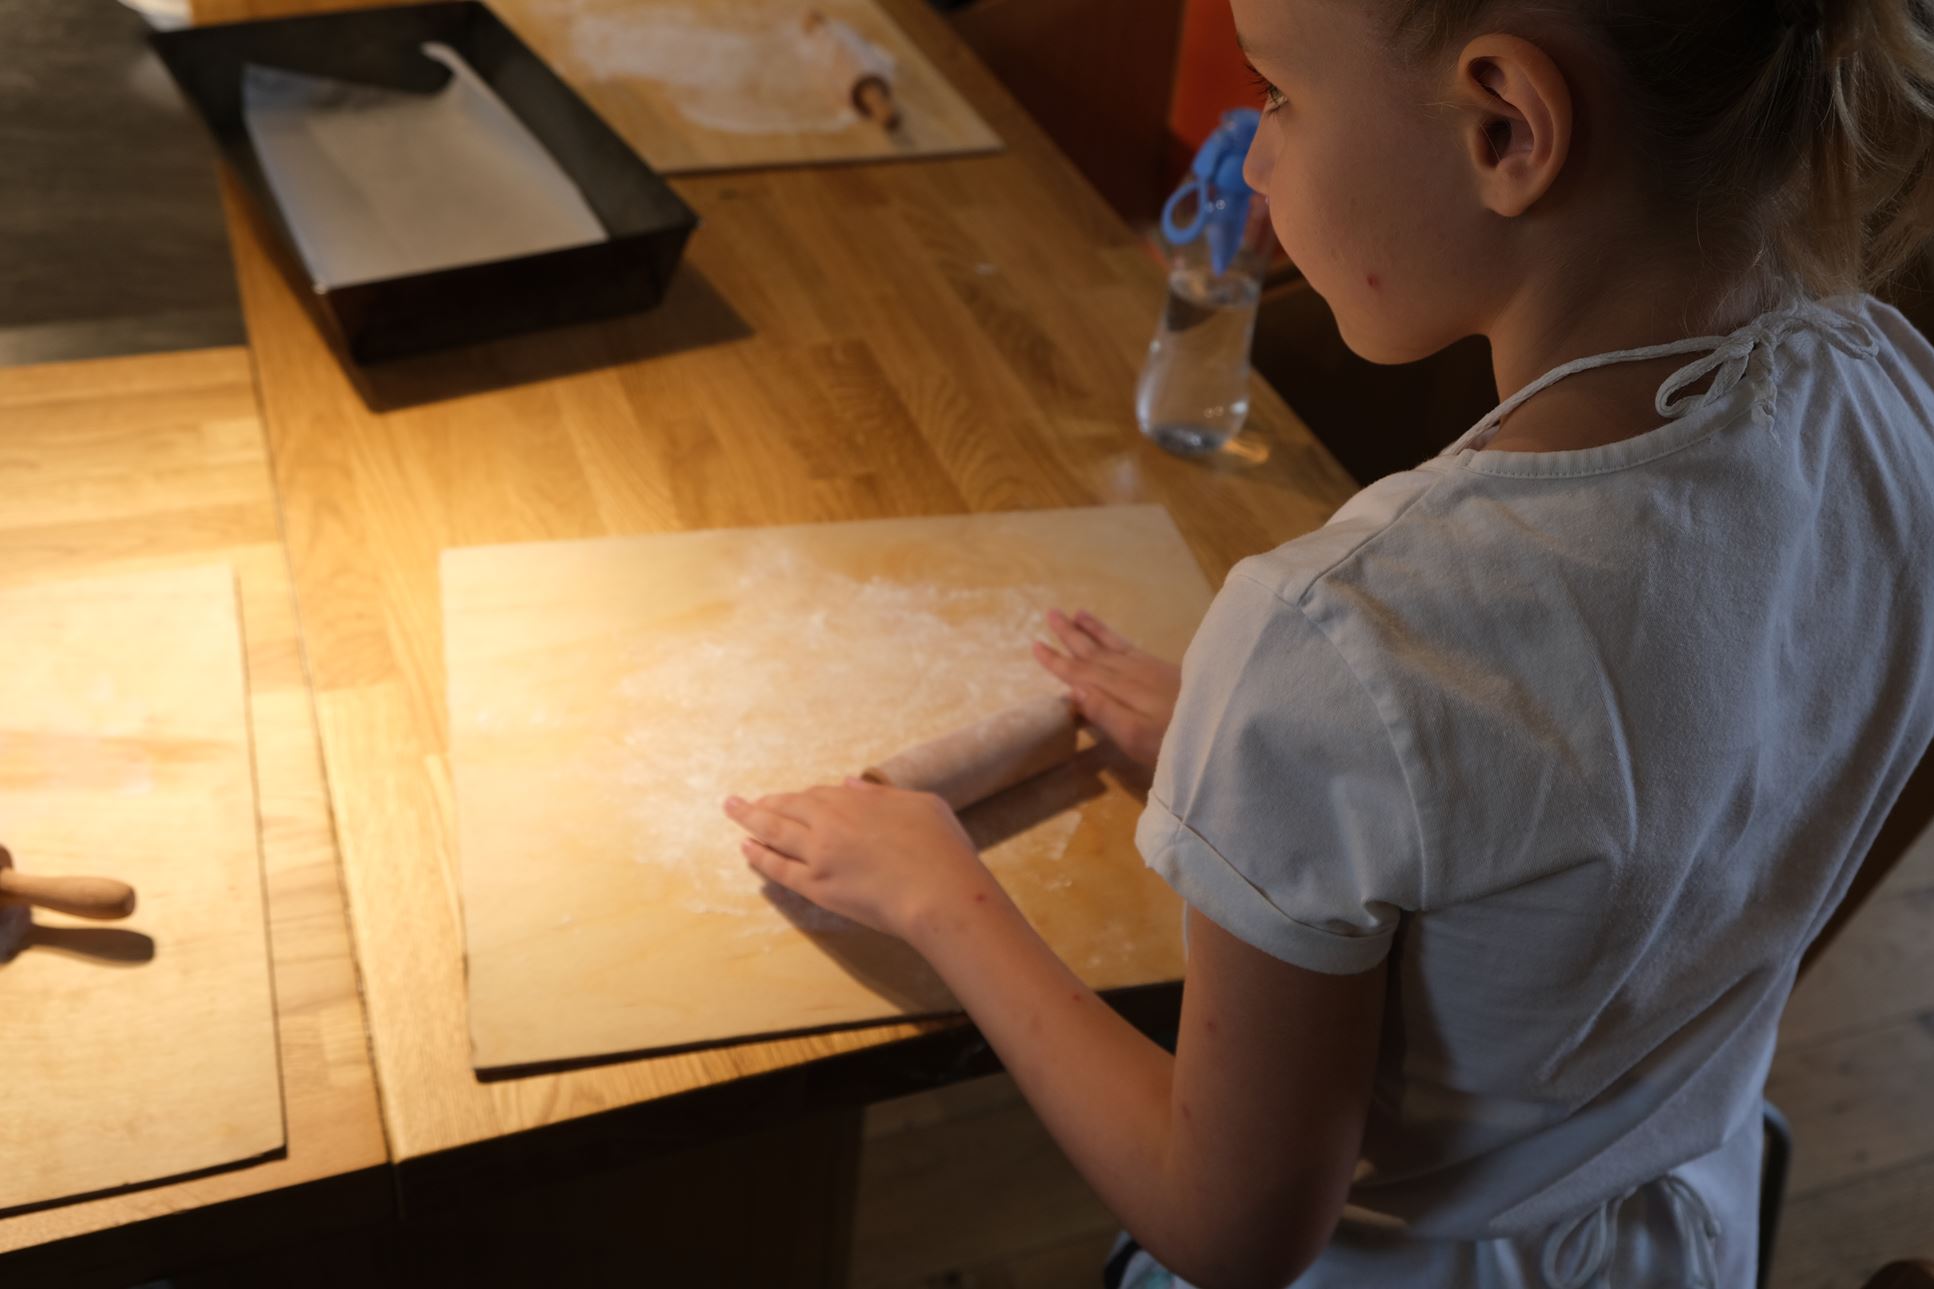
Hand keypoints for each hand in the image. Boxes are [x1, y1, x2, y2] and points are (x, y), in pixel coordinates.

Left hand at [723, 780, 993, 939]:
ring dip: (750, 819)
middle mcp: (831, 823)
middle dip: (763, 803)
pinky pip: (779, 869)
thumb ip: (881, 794)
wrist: (938, 894)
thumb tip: (851, 783)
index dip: (802, 799)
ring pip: (775, 832)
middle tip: (741, 801)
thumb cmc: (941, 848)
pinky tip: (746, 848)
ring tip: (732, 810)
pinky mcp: (818, 888)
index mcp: (856, 801)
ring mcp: (820, 856)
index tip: (791, 800)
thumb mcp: (921, 803)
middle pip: (788, 808)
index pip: (818, 795)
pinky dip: (760, 857)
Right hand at [1032, 610, 1179, 770]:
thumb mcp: (1136, 738)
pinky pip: (1131, 647)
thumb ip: (1105, 713)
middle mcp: (1132, 674)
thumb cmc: (1175, 744)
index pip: (1081, 673)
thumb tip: (1073, 687)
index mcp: (1120, 691)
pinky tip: (1112, 637)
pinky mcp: (1166, 671)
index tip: (1035, 645)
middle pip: (1095, 651)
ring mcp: (1150, 670)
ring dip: (1092, 630)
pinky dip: (1116, 638)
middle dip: (1071, 635)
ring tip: (1076, 613)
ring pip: (1113, 645)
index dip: (1057, 661)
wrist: (1224, 728)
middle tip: (1050, 613)